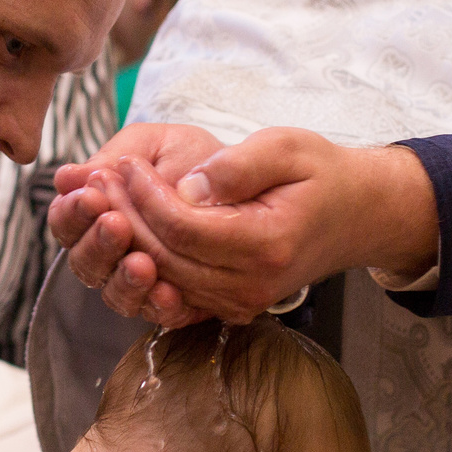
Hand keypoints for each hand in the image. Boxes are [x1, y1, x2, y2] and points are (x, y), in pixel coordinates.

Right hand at [48, 123, 227, 325]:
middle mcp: (113, 251)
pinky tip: (167, 290)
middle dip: (97, 244)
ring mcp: (141, 281)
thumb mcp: (155, 145)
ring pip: (115, 294)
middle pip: (83, 262)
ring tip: (140, 262)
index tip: (91, 195)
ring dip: (124, 279)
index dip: (72, 213)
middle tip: (115, 224)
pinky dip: (158, 305)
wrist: (252, 180)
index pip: (67, 221)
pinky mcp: (174, 303)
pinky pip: (157, 315)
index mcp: (98, 210)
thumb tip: (68, 177)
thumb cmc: (196, 158)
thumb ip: (114, 158)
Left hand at [92, 129, 440, 323]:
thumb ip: (237, 166)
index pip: (183, 228)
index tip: (122, 163)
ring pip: (163, 278)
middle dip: (124, 217)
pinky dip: (146, 262)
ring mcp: (241, 301)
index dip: (144, 196)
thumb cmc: (321, 174)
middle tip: (96, 179)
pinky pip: (176, 291)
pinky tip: (127, 229)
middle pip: (165, 258)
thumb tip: (188, 188)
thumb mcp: (286, 147)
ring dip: (128, 240)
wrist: (355, 215)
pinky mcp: (231, 303)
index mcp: (266, 245)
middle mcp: (251, 285)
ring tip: (104, 199)